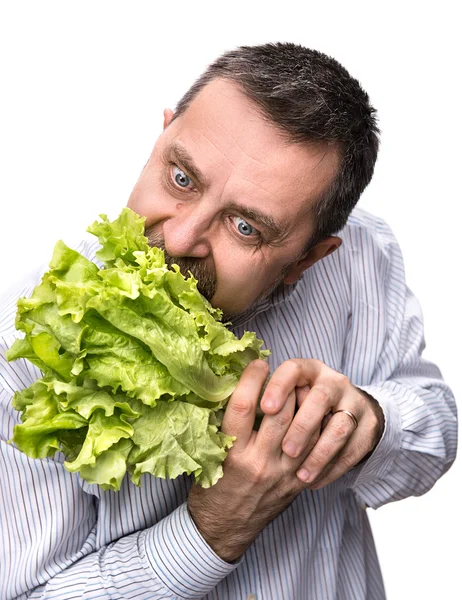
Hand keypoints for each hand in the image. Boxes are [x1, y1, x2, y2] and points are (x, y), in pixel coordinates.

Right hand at [187, 360, 313, 561]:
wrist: (223, 529)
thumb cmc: (211, 488)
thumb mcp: (208, 456)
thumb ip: (222, 426)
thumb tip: (234, 391)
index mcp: (232, 454)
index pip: (243, 406)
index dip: (252, 380)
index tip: (257, 364)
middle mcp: (259, 462)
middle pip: (279, 413)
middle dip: (284, 386)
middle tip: (284, 371)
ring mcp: (282, 473)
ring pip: (302, 428)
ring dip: (303, 403)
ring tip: (301, 386)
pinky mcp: (296, 482)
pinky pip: (314, 448)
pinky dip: (317, 426)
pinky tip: (313, 413)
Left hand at [259, 359, 384, 489]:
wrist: (353, 410)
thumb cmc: (305, 402)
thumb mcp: (289, 391)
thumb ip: (269, 397)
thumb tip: (239, 409)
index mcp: (308, 369)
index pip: (293, 369)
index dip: (279, 386)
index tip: (265, 408)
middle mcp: (333, 381)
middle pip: (319, 398)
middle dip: (301, 427)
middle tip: (286, 451)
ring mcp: (354, 403)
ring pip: (339, 427)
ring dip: (319, 454)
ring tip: (301, 477)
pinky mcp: (368, 428)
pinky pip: (352, 450)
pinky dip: (333, 469)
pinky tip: (314, 482)